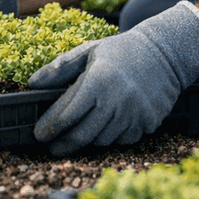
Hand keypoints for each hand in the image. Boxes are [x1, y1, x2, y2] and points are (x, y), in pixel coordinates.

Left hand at [29, 1, 198, 154]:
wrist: (165, 53)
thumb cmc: (122, 51)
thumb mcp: (89, 51)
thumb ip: (59, 68)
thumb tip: (33, 83)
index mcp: (97, 81)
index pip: (66, 115)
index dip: (49, 128)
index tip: (38, 134)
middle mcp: (115, 101)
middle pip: (81, 135)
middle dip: (62, 144)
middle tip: (52, 147)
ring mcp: (133, 114)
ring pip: (101, 141)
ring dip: (87, 140)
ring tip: (77, 135)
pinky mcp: (148, 123)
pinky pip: (122, 140)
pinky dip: (111, 137)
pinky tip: (105, 127)